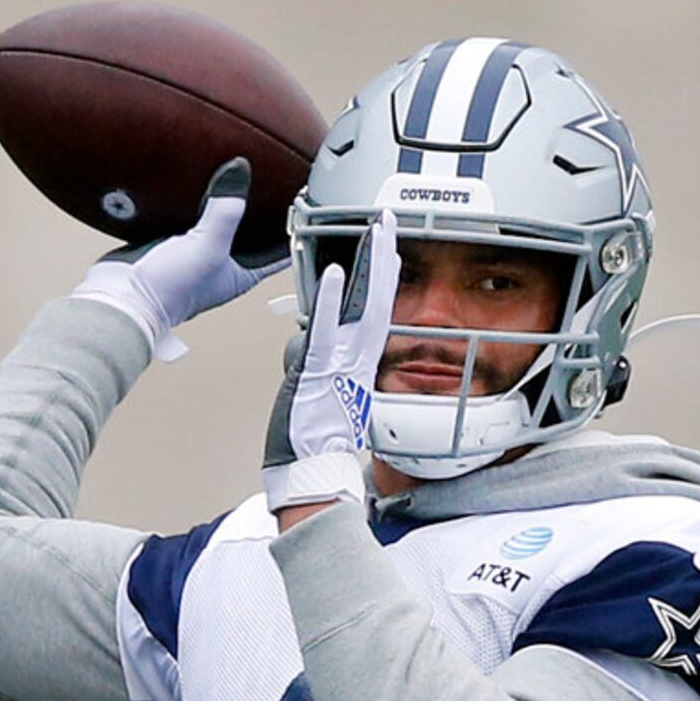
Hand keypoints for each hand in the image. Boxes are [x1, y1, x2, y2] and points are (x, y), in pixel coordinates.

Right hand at [71, 158, 288, 359]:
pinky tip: (200, 177)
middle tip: (280, 178)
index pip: (277, 252)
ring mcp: (196, 250)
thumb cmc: (169, 290)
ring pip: (221, 220)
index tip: (306, 203)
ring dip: (229, 200)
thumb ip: (226, 211)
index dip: (292, 229)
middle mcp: (221, 264)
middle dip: (262, 210)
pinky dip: (198, 198)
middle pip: (251, 233)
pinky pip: (192, 213)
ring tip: (243, 170)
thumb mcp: (208, 247)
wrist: (122, 296)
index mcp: (240, 274)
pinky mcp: (172, 239)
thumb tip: (239, 172)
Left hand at [262, 211, 399, 510]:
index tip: (388, 253)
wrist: (311, 474)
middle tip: (389, 226)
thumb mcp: (322, 405)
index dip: (382, 281)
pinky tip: (339, 273)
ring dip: (369, 268)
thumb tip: (310, 366)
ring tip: (375, 233)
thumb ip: (319, 379)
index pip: (375, 314)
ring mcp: (339, 365)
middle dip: (383, 260)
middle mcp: (354, 362)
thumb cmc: (312, 449)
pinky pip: (328, 329)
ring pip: (362, 308)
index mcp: (356, 368)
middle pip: (376, 300)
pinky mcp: (320, 371)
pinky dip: (335, 301)